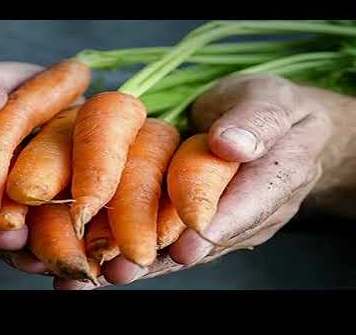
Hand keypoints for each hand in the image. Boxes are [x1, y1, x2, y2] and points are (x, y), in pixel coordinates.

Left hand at [55, 74, 332, 289]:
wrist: (264, 123)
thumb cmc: (268, 107)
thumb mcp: (269, 100)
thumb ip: (256, 121)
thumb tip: (231, 144)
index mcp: (275, 181)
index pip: (247, 207)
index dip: (213, 226)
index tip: (183, 245)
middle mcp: (247, 212)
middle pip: (205, 240)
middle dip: (162, 257)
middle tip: (121, 270)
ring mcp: (219, 220)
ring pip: (181, 245)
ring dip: (141, 262)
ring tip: (100, 274)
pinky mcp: (194, 218)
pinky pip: (169, 235)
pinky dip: (137, 246)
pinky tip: (101, 261)